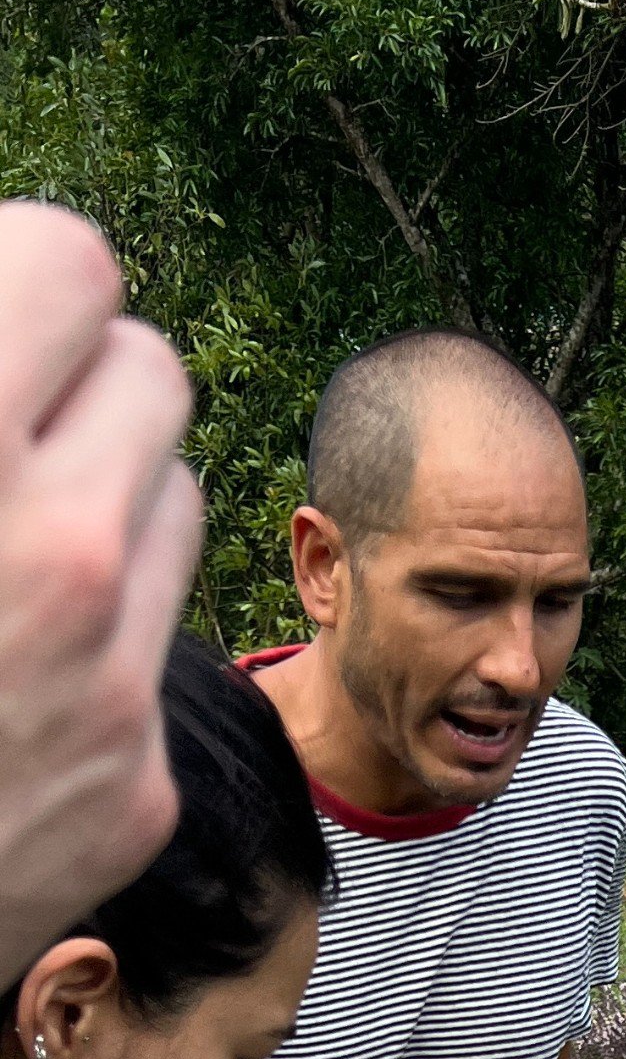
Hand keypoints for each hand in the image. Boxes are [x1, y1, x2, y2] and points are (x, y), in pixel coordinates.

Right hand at [0, 204, 202, 984]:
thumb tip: (3, 298)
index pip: (75, 266)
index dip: (21, 286)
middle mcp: (57, 561)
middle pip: (154, 376)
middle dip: (76, 386)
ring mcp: (108, 687)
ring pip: (175, 507)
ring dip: (103, 502)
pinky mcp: (133, 792)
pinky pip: (153, 653)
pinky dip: (92, 646)